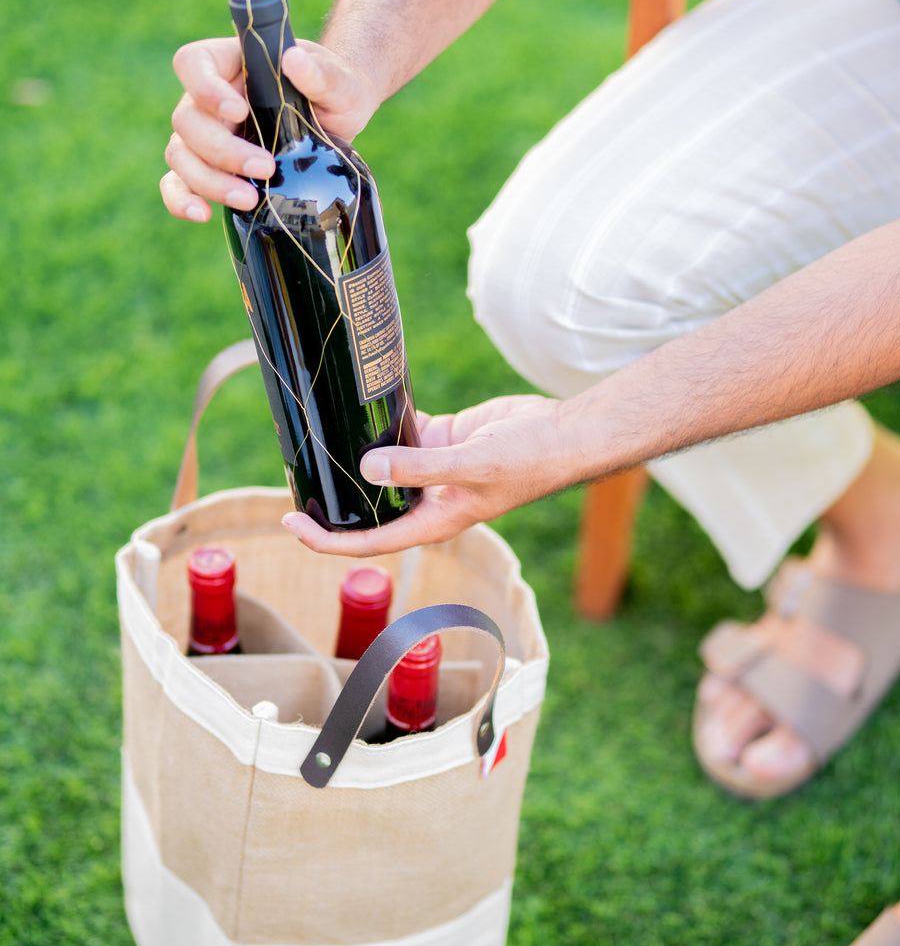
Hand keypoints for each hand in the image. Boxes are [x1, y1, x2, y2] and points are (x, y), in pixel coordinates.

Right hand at [160, 37, 380, 221]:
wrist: (341, 126)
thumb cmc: (336, 94)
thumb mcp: (341, 83)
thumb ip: (322, 75)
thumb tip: (294, 61)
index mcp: (231, 65)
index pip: (195, 63)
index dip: (205, 87)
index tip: (238, 111)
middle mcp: (209, 101)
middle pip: (187, 120)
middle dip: (221, 150)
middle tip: (265, 168)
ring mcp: (206, 137)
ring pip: (180, 155)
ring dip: (208, 181)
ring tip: (249, 200)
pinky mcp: (214, 171)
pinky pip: (179, 184)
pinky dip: (182, 200)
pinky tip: (203, 214)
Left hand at [280, 395, 569, 556]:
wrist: (562, 434)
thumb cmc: (529, 461)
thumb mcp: (472, 465)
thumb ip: (421, 468)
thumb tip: (367, 467)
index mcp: (434, 520)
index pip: (370, 540)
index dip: (327, 539)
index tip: (292, 521)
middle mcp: (428, 500)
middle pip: (369, 508)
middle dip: (334, 499)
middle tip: (293, 476)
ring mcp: (433, 469)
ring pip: (381, 467)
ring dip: (354, 457)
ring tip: (315, 438)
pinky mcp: (441, 439)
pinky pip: (401, 434)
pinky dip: (380, 423)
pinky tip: (358, 406)